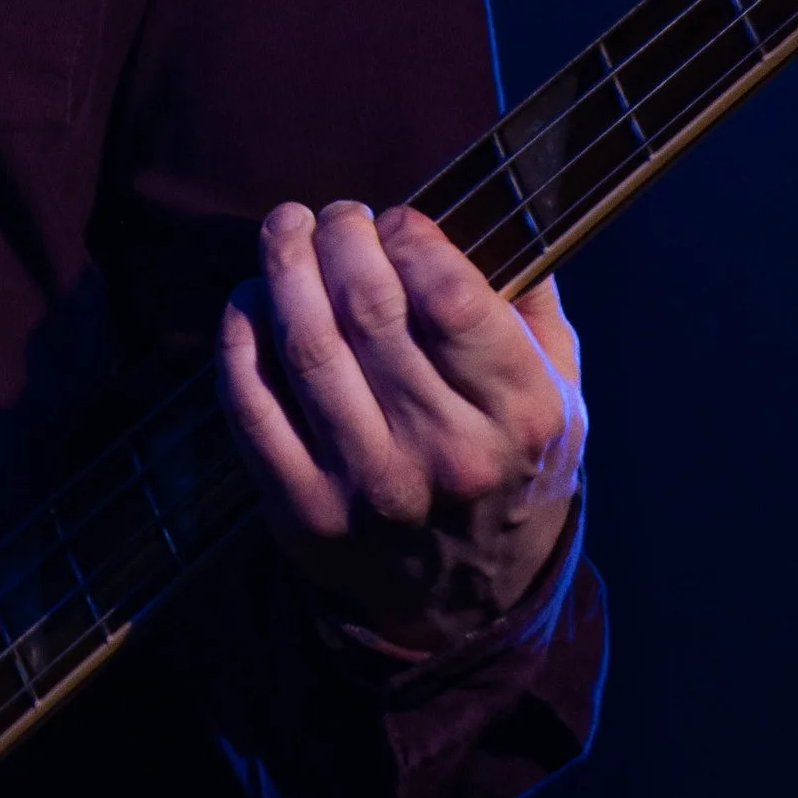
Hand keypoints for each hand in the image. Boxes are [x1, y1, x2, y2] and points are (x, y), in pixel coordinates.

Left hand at [217, 199, 585, 650]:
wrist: (467, 601)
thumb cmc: (510, 462)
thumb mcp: (559, 388)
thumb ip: (532, 297)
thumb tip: (498, 196)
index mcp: (519, 413)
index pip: (449, 296)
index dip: (409, 235)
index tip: (395, 219)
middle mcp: (448, 453)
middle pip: (368, 307)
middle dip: (338, 237)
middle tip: (332, 217)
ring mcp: (370, 485)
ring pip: (305, 346)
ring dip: (282, 269)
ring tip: (284, 231)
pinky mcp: (303, 510)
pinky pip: (251, 403)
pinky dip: (238, 338)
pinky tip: (248, 300)